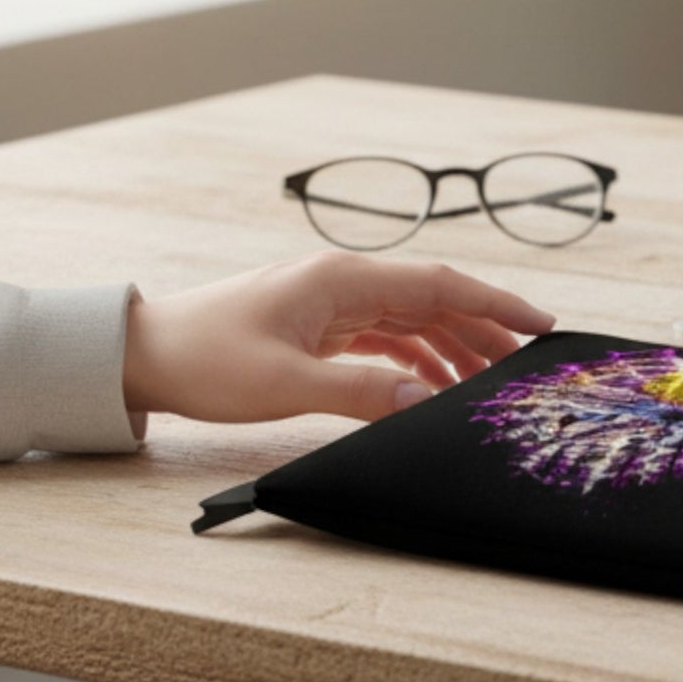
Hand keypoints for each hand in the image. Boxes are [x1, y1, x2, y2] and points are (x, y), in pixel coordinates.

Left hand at [122, 254, 557, 423]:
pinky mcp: (320, 328)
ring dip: (452, 348)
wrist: (141, 356)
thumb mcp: (284, 383)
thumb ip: (360, 393)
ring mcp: (332, 304)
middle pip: (435, 301)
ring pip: (414, 321)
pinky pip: (386, 339)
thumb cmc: (204, 360)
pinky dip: (416, 361)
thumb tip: (426, 402)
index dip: (496, 302)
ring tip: (485, 384)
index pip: (440, 284)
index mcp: (343, 279)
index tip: (541, 323)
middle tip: (523, 367)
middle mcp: (344, 282)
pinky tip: (432, 386)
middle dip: (484, 330)